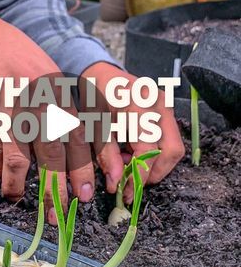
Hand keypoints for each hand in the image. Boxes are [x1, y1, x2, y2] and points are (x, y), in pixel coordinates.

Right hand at [0, 10, 94, 221]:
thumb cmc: (19, 62)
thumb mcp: (49, 77)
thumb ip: (63, 111)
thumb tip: (76, 156)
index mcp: (59, 90)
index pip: (79, 135)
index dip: (84, 168)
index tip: (86, 195)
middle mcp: (36, 99)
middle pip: (51, 151)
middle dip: (57, 187)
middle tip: (59, 213)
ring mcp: (7, 107)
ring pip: (17, 157)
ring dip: (18, 184)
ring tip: (18, 198)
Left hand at [81, 62, 184, 202]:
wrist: (99, 74)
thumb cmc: (92, 96)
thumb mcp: (93, 127)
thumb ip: (106, 156)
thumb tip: (115, 185)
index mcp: (137, 106)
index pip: (149, 151)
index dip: (138, 176)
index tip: (125, 192)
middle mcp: (158, 104)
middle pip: (171, 152)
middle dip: (152, 173)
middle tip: (130, 183)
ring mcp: (166, 105)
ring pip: (173, 148)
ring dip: (153, 164)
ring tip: (127, 163)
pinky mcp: (167, 110)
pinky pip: (169, 140)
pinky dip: (153, 153)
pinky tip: (132, 152)